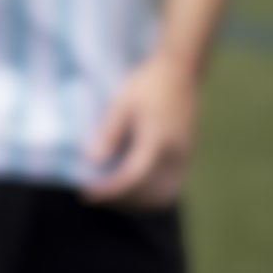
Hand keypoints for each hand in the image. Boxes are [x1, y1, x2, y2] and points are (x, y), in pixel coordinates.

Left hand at [82, 54, 199, 207]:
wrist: (180, 73)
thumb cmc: (148, 85)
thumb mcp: (121, 104)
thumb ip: (109, 133)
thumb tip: (93, 161)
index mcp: (157, 141)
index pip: (132, 177)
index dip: (109, 190)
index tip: (87, 194)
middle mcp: (175, 154)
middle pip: (149, 193)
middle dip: (121, 199)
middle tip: (95, 193)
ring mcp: (184, 157)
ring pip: (163, 195)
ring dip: (137, 200)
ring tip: (110, 192)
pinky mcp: (186, 156)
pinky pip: (170, 186)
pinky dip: (150, 193)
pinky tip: (130, 186)